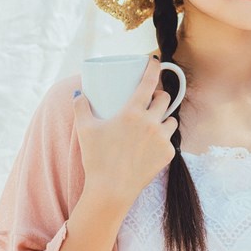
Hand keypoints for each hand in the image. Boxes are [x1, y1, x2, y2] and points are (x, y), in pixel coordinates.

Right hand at [72, 58, 178, 205]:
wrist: (111, 190)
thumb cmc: (96, 158)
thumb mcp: (85, 129)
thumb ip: (80, 107)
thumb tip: (79, 93)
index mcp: (132, 112)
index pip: (148, 82)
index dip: (153, 68)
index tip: (155, 60)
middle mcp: (151, 122)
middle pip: (164, 99)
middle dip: (159, 96)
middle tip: (150, 100)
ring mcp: (162, 139)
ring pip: (172, 119)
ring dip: (164, 118)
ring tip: (154, 123)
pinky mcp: (167, 155)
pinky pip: (170, 140)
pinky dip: (164, 139)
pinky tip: (155, 143)